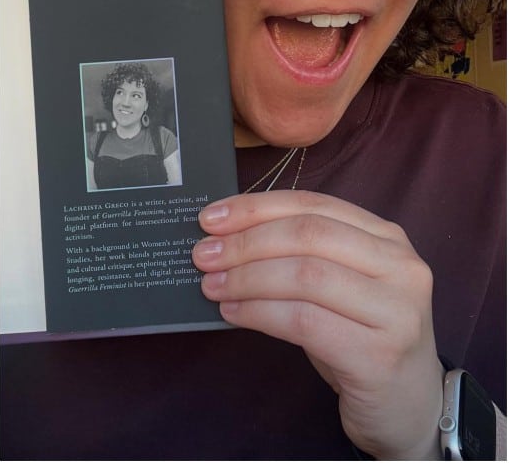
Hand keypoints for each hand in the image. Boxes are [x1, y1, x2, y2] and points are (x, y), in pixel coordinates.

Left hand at [191, 190, 443, 458]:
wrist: (407, 406)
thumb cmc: (358, 336)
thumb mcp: (336, 284)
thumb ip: (296, 253)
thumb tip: (222, 236)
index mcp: (386, 238)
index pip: (313, 205)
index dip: (257, 208)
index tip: (211, 217)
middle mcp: (401, 267)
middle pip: (307, 235)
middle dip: (246, 242)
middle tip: (203, 255)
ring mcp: (397, 311)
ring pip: (305, 276)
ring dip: (247, 278)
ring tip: (212, 286)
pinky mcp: (380, 354)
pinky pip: (304, 321)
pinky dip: (260, 313)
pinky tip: (233, 313)